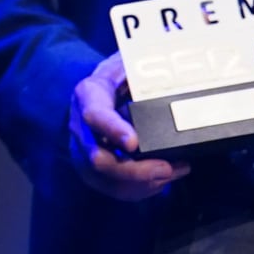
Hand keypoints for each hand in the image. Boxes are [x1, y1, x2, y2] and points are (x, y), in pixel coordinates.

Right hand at [67, 51, 188, 200]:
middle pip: (98, 159)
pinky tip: (162, 181)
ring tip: (174, 173)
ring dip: (142, 184)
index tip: (134, 143)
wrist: (97, 90)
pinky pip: (112, 189)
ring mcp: (83, 151)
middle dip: (135, 171)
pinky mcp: (91, 169)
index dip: (113, 130)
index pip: (95, 115)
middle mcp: (80, 127)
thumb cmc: (117, 76)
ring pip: (106, 180)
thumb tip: (169, 71)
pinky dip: (139, 190)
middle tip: (168, 168)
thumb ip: (142, 68)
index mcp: (88, 96)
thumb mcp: (126, 64)